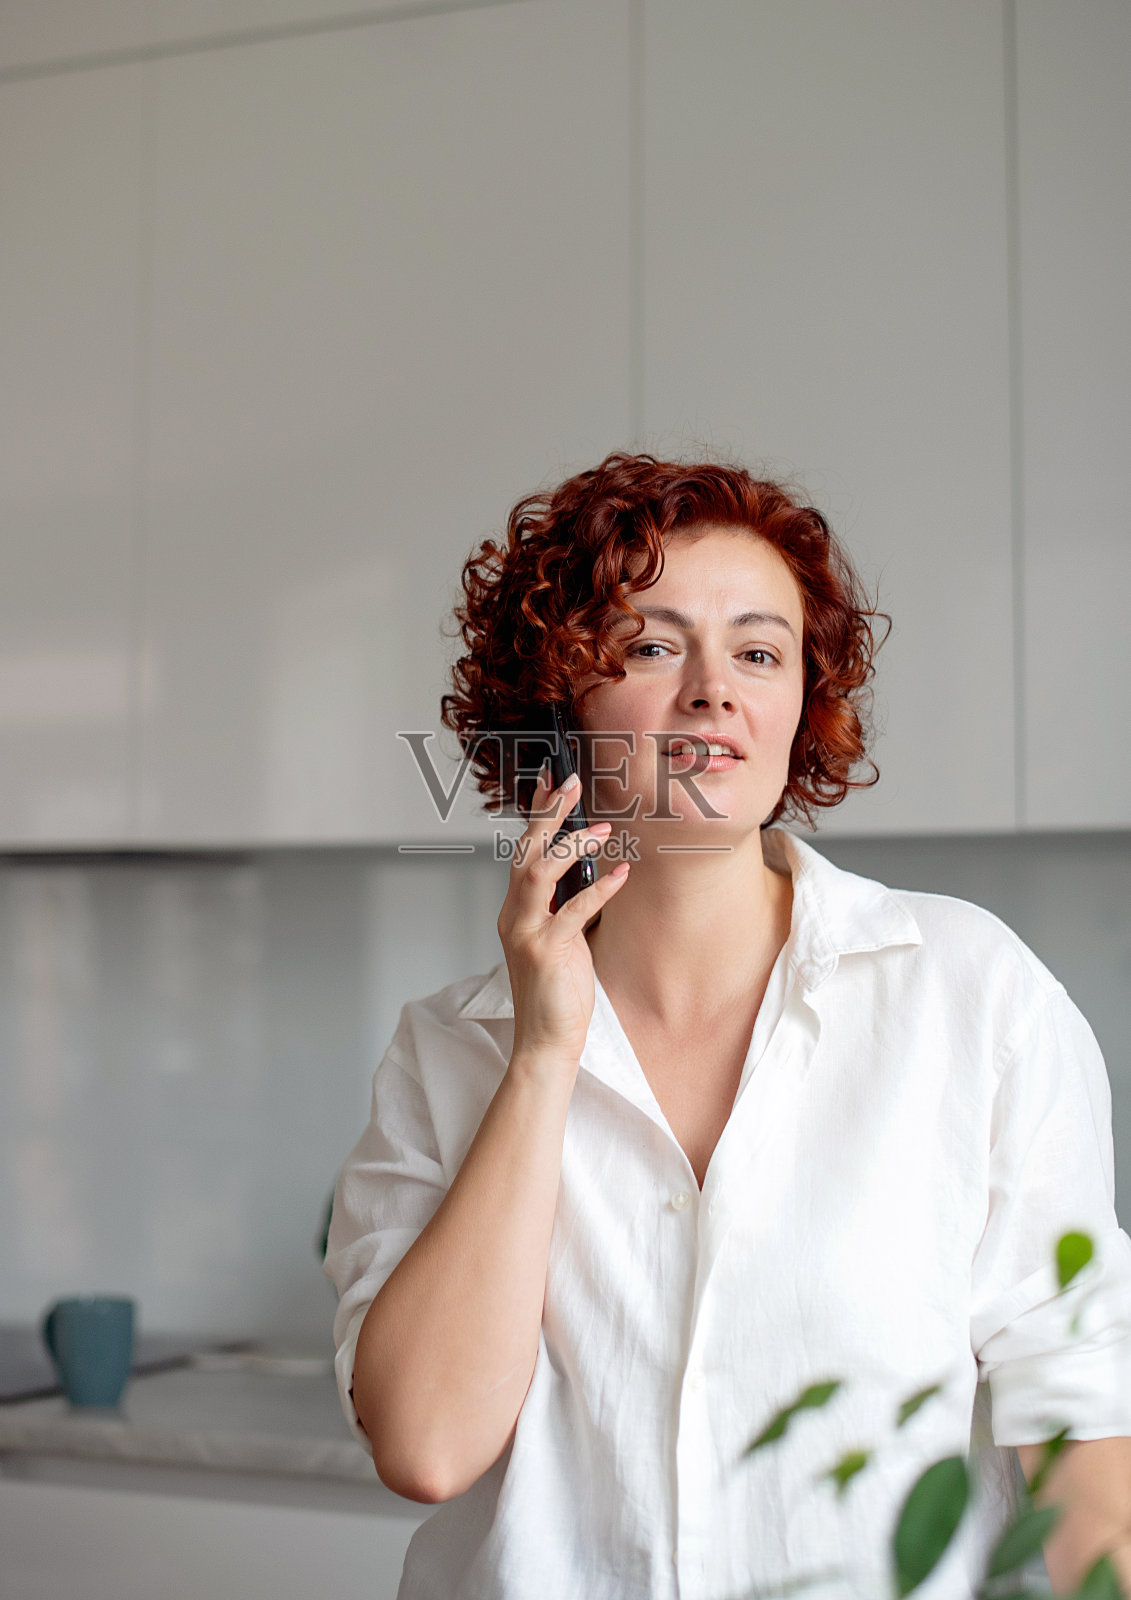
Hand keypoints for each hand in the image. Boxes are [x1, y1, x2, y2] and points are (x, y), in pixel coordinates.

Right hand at [496, 768, 629, 1076]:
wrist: (546, 1040)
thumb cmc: (558, 992)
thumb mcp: (561, 939)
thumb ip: (564, 905)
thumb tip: (586, 870)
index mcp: (516, 910)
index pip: (523, 851)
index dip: (537, 814)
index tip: (551, 781)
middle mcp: (514, 915)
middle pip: (525, 851)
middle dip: (547, 813)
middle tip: (570, 782)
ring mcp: (525, 932)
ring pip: (538, 872)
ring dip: (570, 846)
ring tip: (601, 827)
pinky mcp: (544, 951)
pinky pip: (572, 911)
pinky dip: (597, 889)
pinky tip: (621, 874)